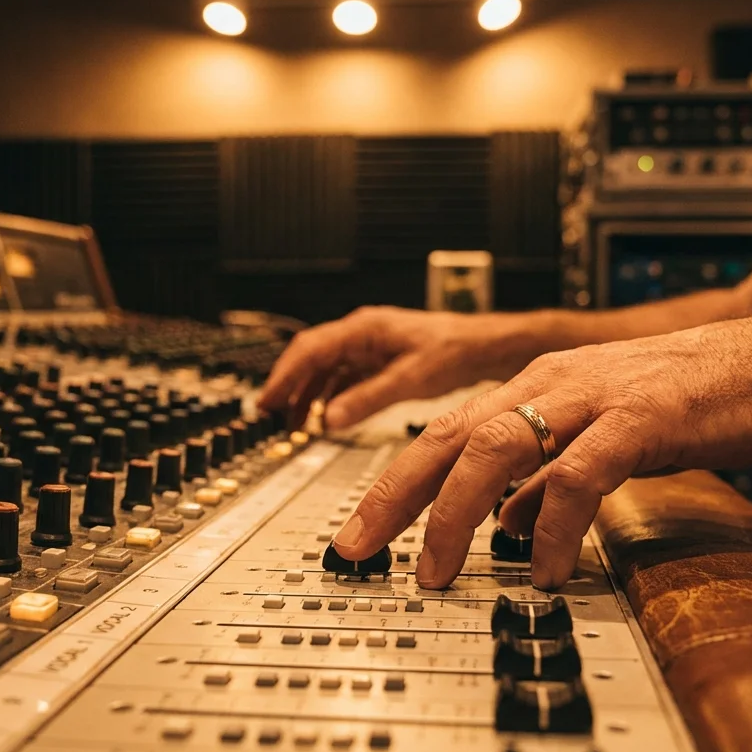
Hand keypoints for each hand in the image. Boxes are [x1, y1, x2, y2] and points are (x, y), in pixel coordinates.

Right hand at [259, 306, 536, 430]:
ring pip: (324, 368)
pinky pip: (342, 376)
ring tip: (293, 422)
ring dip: (307, 393)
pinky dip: (329, 396)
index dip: (285, 376)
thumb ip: (368, 398)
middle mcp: (361, 333)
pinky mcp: (377, 360)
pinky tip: (326, 417)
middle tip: (269, 413)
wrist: (483, 346)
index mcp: (363, 328)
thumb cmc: (453, 350)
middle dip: (288, 384)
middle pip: (310, 356)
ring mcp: (368, 346)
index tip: (268, 401)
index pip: (310, 349)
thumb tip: (331, 419)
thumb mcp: (410, 379)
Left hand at [332, 315, 751, 589]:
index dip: (392, 484)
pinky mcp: (638, 417)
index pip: (441, 435)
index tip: (358, 533)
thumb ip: (545, 473)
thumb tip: (501, 520)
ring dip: (457, 513)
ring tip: (439, 569)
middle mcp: (548, 384)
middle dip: (395, 497)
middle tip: (360, 549)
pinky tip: (542, 566)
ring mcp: (591, 397)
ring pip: (496, 447)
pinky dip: (552, 524)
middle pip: (447, 437)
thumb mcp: (596, 434)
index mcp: (533, 387)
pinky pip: (579, 474)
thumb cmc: (686, 399)